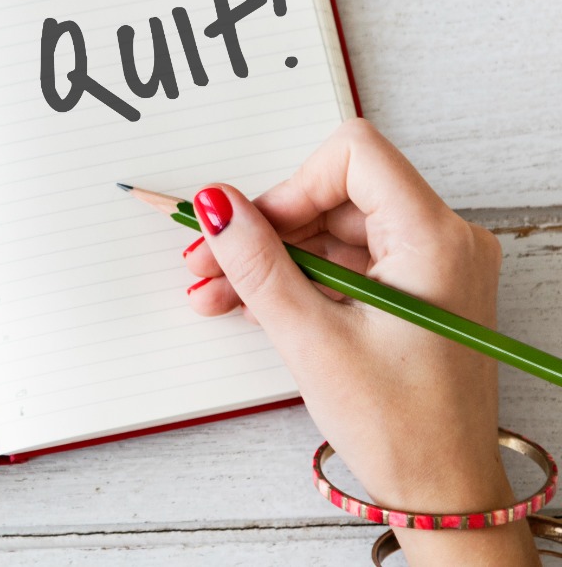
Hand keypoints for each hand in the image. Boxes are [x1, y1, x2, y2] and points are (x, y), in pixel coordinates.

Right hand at [183, 119, 538, 565]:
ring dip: (272, 259)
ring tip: (218, 293)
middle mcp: (441, 241)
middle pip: (335, 196)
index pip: (353, 157)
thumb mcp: (311, 340)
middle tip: (208, 261)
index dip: (290, 185)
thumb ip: (258, 263)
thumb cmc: (401, 427)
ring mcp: (431, 266)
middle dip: (266, 229)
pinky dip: (300, 280)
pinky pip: (347, 263)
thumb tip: (217, 204)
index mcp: (433, 239)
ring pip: (333, 232)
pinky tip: (254, 305)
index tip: (248, 227)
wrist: (442, 492)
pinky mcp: (415, 291)